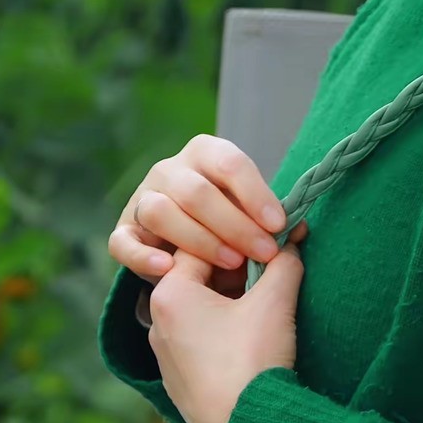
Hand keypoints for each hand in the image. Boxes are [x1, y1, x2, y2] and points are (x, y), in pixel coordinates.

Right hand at [107, 132, 306, 282]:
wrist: (183, 242)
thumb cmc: (227, 222)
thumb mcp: (249, 215)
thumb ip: (269, 221)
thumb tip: (299, 231)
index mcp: (205, 153)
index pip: (229, 163)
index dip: (256, 193)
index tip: (279, 225)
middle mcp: (170, 169)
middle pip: (197, 191)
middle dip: (234, 225)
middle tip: (263, 254)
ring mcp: (142, 198)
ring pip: (160, 211)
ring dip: (198, 240)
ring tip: (230, 265)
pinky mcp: (124, 231)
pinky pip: (123, 242)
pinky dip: (143, 257)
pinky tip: (167, 270)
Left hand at [147, 240, 305, 422]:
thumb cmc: (252, 360)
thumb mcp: (274, 301)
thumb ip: (284, 261)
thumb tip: (294, 237)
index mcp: (169, 294)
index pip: (203, 245)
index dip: (238, 238)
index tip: (266, 241)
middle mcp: (157, 321)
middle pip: (200, 276)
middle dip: (236, 269)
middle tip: (269, 266)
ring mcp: (165, 354)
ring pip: (199, 307)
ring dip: (231, 298)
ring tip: (264, 300)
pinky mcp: (178, 380)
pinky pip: (198, 338)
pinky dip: (222, 328)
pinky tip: (251, 334)